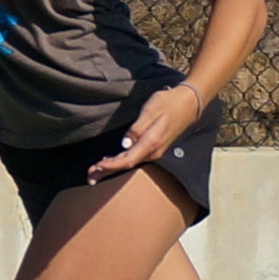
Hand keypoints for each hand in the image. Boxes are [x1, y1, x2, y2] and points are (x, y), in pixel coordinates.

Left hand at [84, 83, 199, 179]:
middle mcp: (153, 151)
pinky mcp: (154, 147)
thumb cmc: (169, 103)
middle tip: (89, 176)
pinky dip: (121, 161)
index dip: (111, 165)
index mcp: (151, 143)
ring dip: (112, 167)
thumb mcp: (151, 110)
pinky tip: (110, 161)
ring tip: (95, 172)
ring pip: (130, 162)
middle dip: (107, 171)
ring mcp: (155, 151)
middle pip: (127, 165)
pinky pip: (135, 158)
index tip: (96, 167)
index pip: (127, 160)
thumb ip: (137, 128)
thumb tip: (125, 144)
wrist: (189, 104)